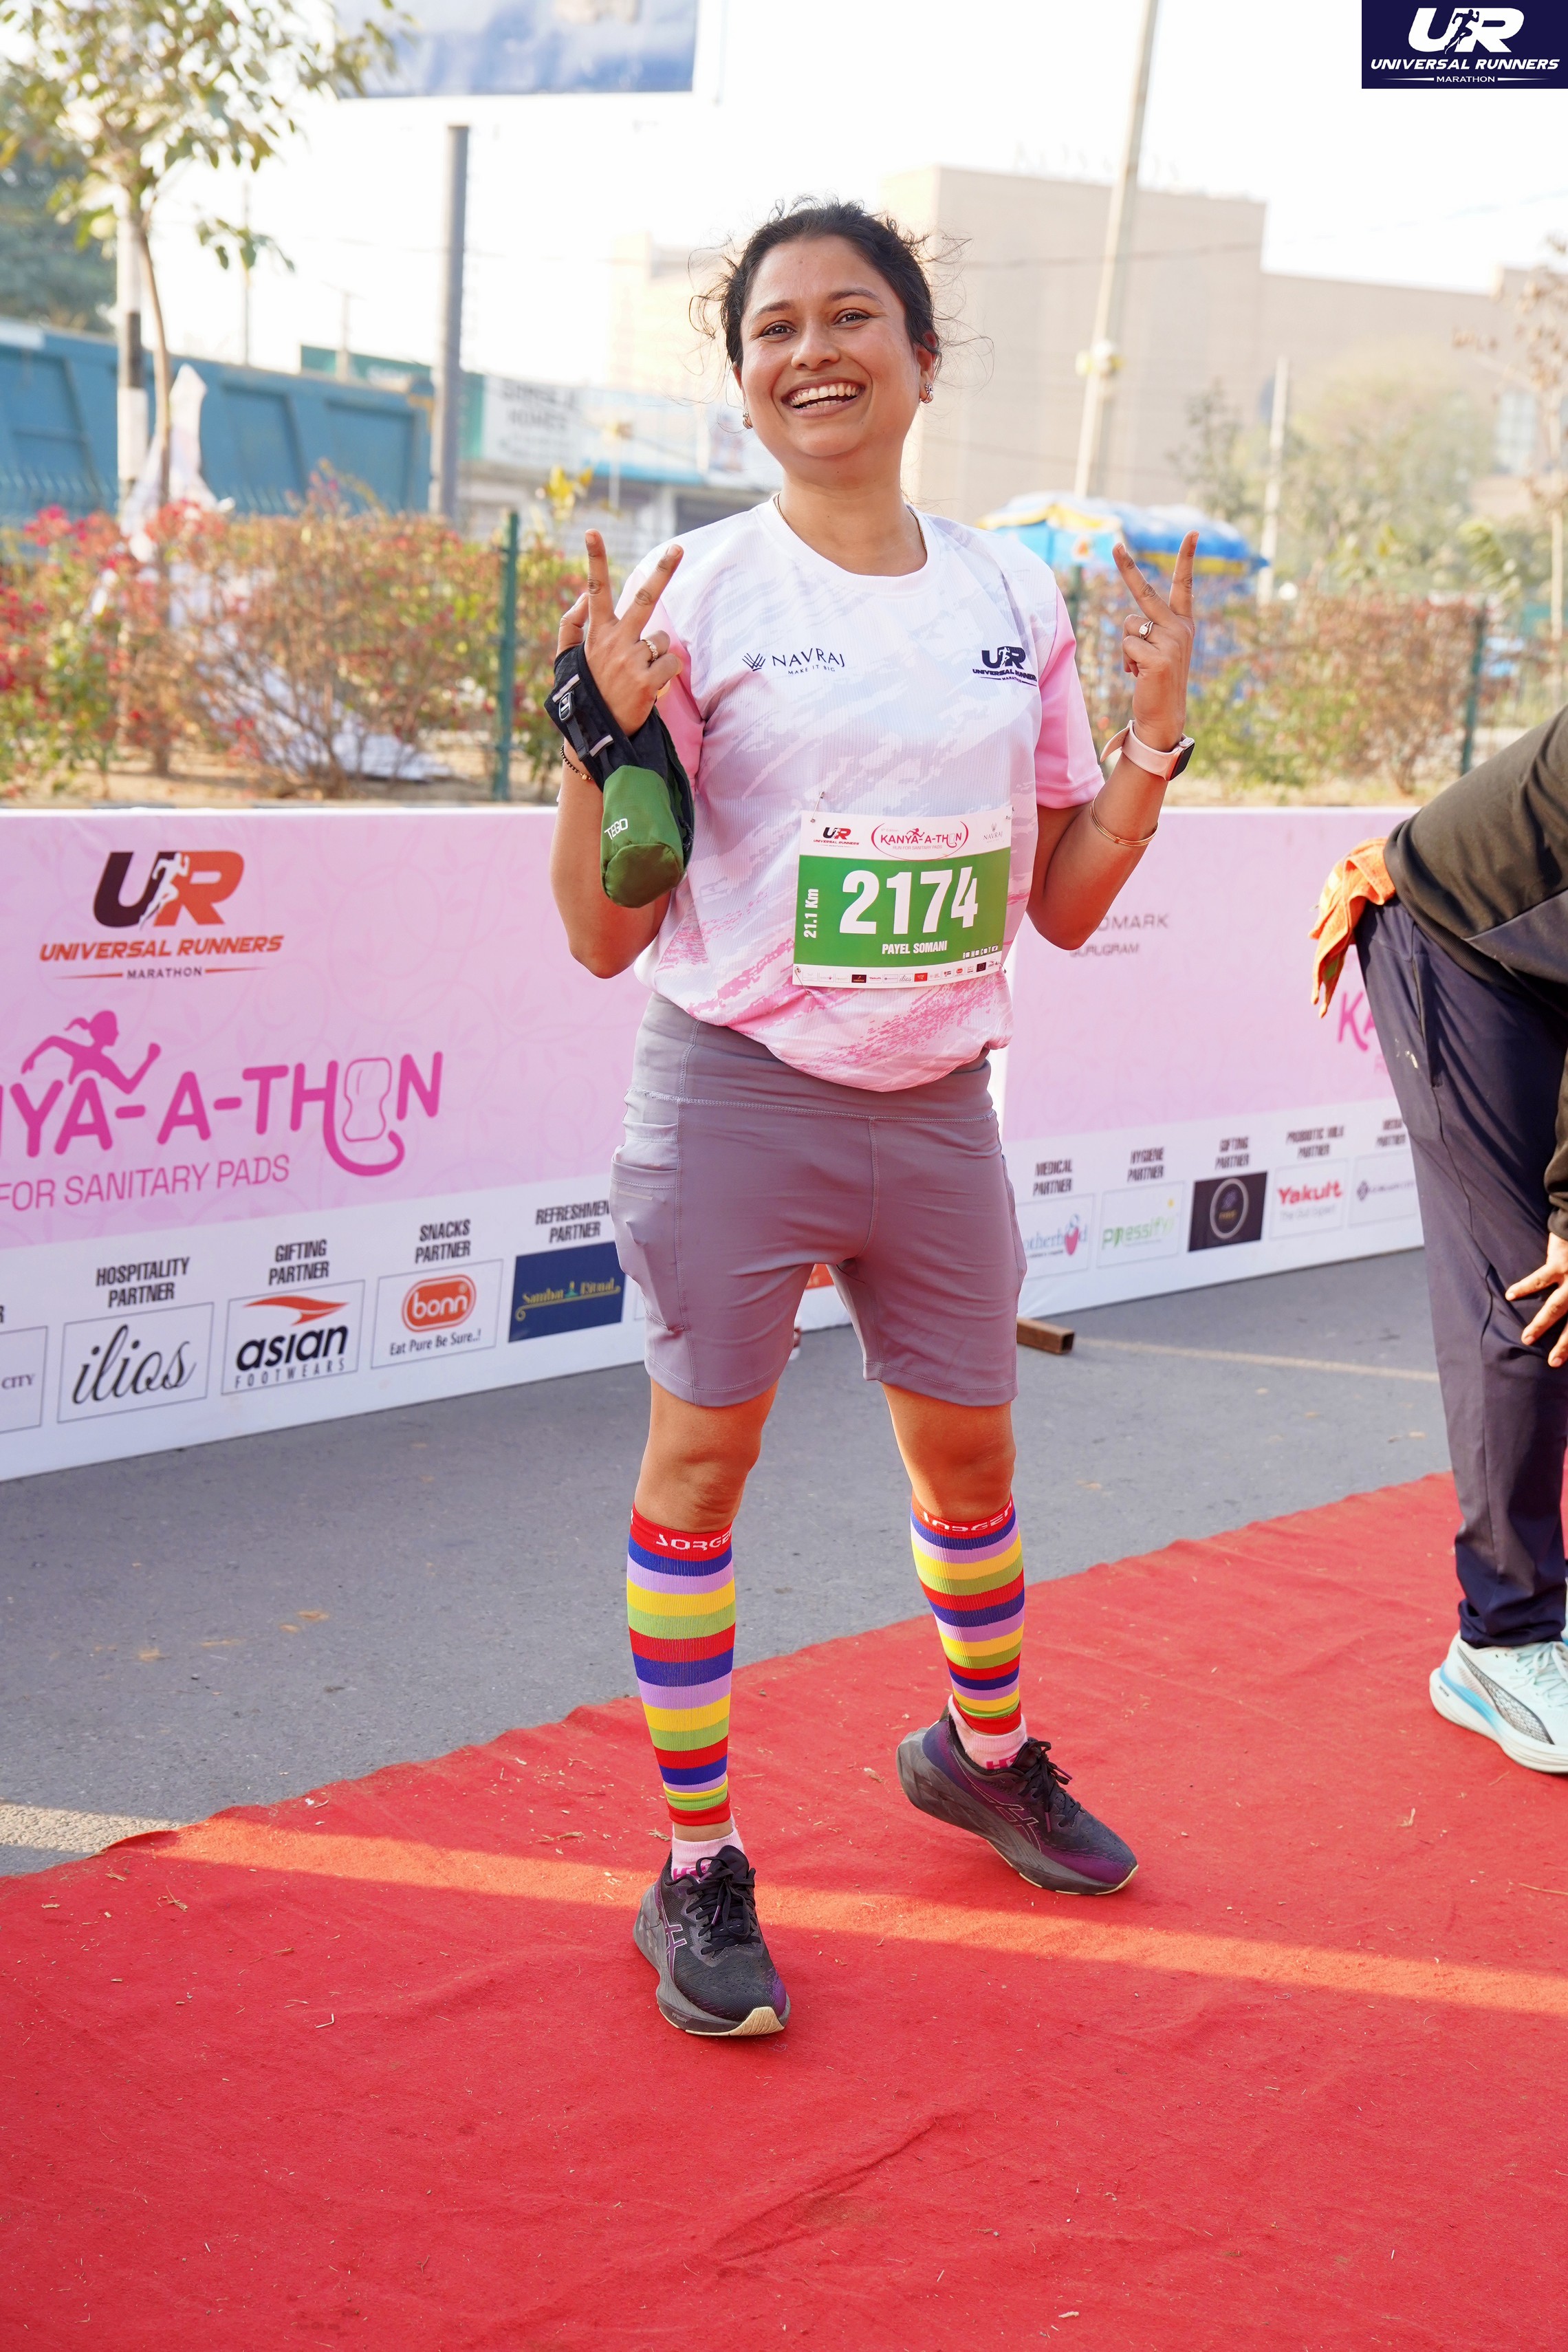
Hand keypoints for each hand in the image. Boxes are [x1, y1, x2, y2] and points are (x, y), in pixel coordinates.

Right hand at [555, 529, 682, 736]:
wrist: (597, 735)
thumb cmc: (586, 691)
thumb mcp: (567, 659)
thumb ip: (571, 623)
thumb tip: (582, 593)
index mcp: (597, 633)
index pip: (595, 590)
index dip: (594, 560)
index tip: (591, 532)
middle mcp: (614, 642)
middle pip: (643, 598)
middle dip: (663, 571)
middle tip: (678, 547)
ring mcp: (631, 661)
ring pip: (662, 640)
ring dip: (657, 654)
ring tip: (640, 674)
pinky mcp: (647, 682)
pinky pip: (671, 663)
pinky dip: (666, 674)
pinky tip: (650, 686)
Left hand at [1114, 529, 1196, 753]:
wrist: (1164, 715)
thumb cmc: (1156, 681)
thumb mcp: (1156, 651)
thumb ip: (1148, 630)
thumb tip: (1130, 626)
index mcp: (1183, 624)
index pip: (1185, 585)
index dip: (1187, 558)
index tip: (1192, 533)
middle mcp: (1180, 628)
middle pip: (1145, 591)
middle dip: (1127, 567)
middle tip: (1115, 544)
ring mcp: (1171, 642)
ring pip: (1128, 625)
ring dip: (1126, 647)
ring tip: (1139, 667)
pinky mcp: (1158, 658)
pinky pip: (1127, 646)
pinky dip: (1126, 662)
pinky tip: (1139, 675)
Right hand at [1506, 1232, 1567, 1366]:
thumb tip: (1564, 1310)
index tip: (1565, 1359)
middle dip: (1565, 1344)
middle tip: (1553, 1362)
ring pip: (1556, 1307)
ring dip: (1541, 1324)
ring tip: (1526, 1338)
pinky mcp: (1559, 1262)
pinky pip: (1538, 1279)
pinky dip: (1524, 1287)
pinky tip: (1510, 1295)